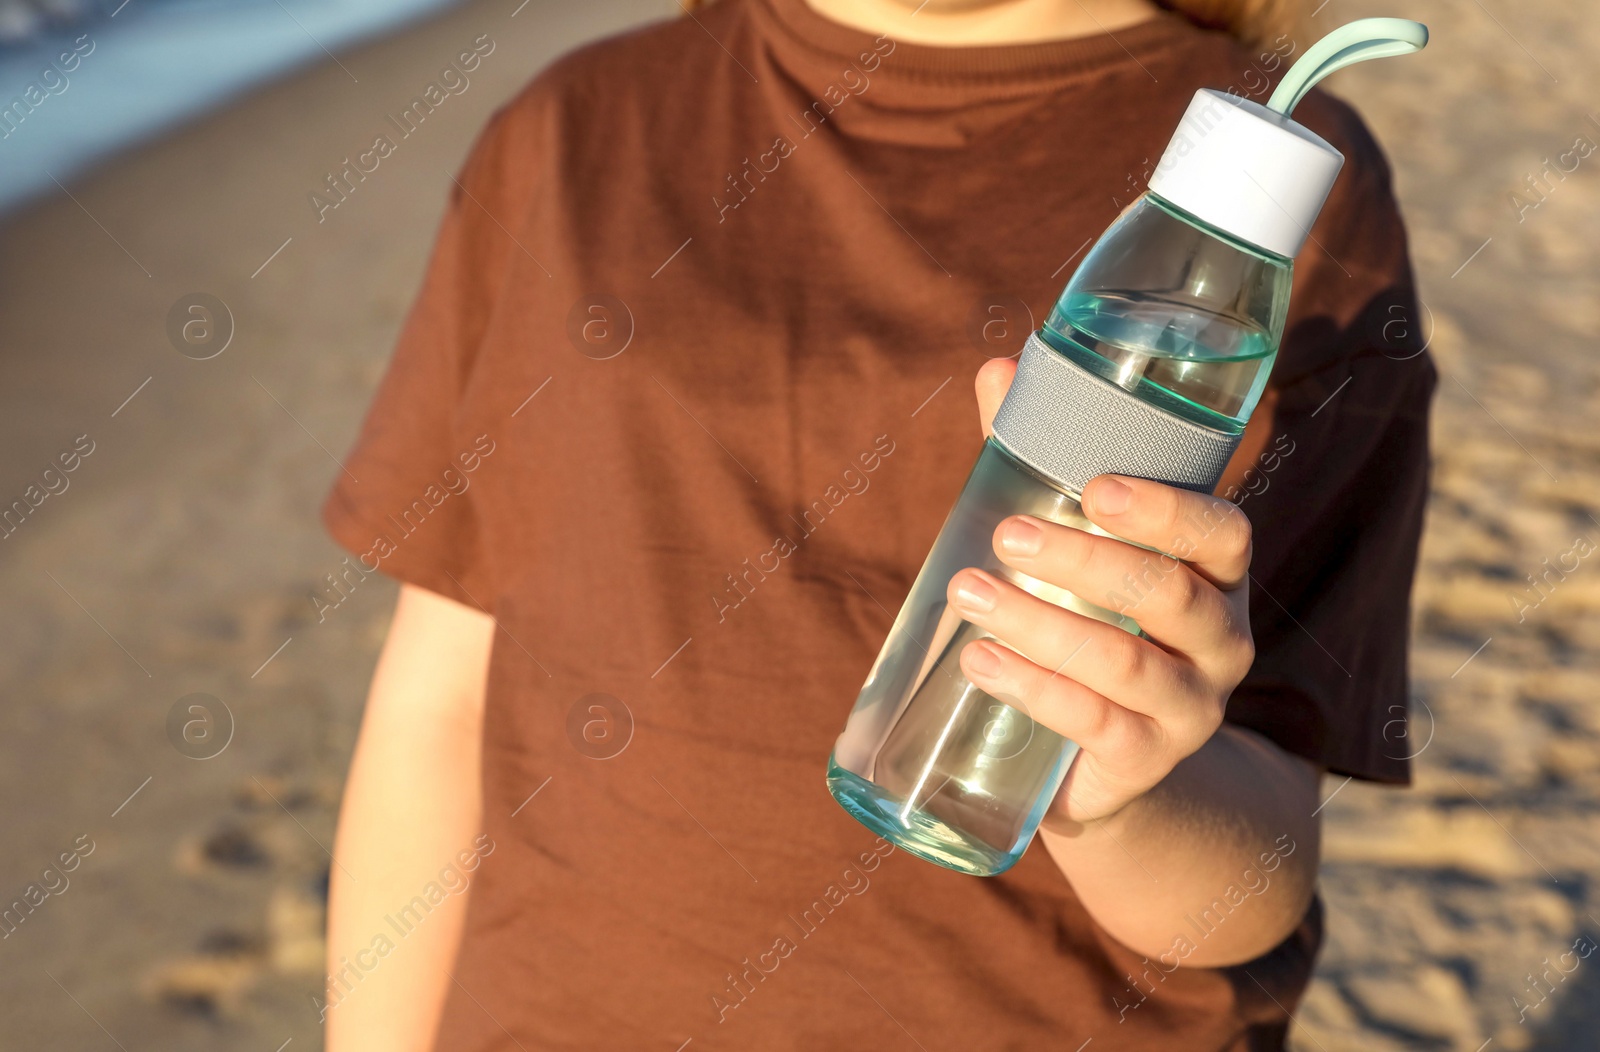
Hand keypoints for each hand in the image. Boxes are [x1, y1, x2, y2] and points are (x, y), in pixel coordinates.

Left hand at [951, 360, 1256, 825]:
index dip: (1165, 509)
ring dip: (1038, 624)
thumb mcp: (1077, 546)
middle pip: (1167, 593)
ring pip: (1121, 660)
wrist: (1108, 760)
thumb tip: (1000, 370)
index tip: (1095, 487)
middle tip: (1005, 536)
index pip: (1222, 532)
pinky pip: (1094, 722)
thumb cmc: (1091, 620)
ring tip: (970, 595)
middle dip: (1081, 560)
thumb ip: (1042, 462)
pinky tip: (980, 661)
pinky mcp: (1147, 760)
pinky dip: (1031, 688)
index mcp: (1216, 575)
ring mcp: (1192, 707)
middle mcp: (1223, 640)